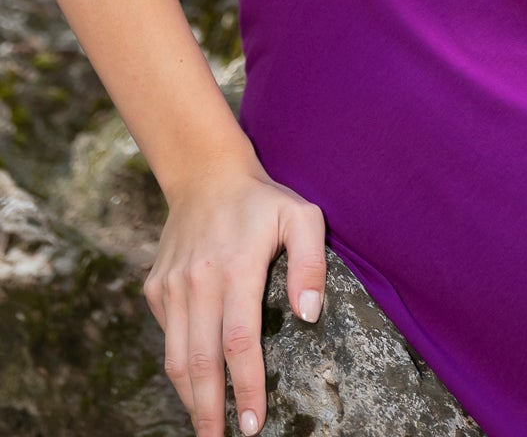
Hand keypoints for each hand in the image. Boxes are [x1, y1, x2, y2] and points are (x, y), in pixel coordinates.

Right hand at [142, 158, 326, 436]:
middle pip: (201, 362)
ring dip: (190, 399)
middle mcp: (198, 281)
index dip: (246, 387)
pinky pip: (168, 337)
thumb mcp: (302, 216)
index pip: (239, 342)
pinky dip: (179, 365)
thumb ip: (311, 262)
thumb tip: (310, 313)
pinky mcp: (155, 288)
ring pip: (177, 358)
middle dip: (211, 410)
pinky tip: (195, 384)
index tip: (253, 424)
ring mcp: (172, 286)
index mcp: (235, 267)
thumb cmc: (261, 200)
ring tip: (206, 428)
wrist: (205, 174)